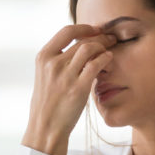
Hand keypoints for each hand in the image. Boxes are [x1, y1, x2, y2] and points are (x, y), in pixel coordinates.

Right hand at [22, 24, 115, 154]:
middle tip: (110, 39)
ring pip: (90, 49)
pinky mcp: (78, 88)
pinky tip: (109, 60)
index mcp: (43, 57)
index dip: (84, 28)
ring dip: (104, 47)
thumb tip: (75, 47)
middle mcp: (53, 64)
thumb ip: (56, 60)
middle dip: (100, 37)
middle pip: (82, 41)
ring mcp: (65, 76)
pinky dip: (105, 59)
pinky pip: (96, 65)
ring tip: (110, 50)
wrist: (45, 127)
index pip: (66, 31)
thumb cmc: (47, 103)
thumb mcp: (44, 76)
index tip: (95, 30)